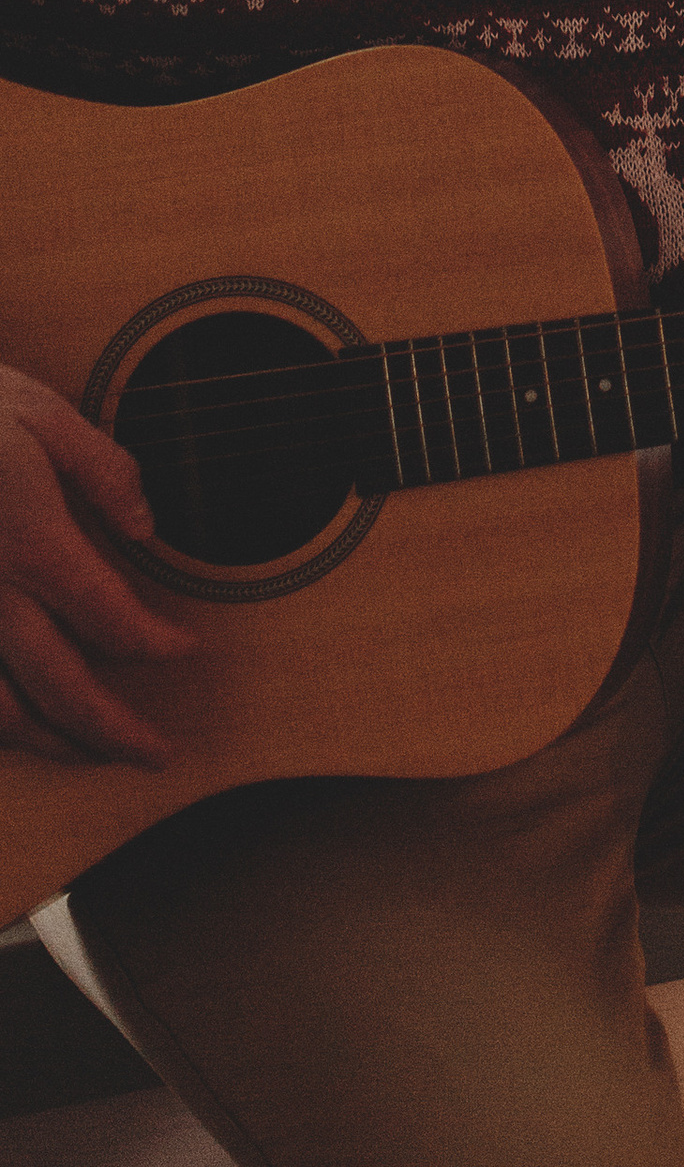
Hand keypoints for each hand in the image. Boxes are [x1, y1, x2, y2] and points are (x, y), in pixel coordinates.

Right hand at [0, 362, 190, 766]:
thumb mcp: (37, 412)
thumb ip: (101, 469)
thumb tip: (147, 526)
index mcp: (31, 543)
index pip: (112, 619)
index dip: (156, 645)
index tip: (184, 650)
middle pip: (63, 689)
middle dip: (116, 732)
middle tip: (157, 754)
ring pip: (2, 715)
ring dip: (52, 743)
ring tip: (91, 753)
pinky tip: (15, 730)